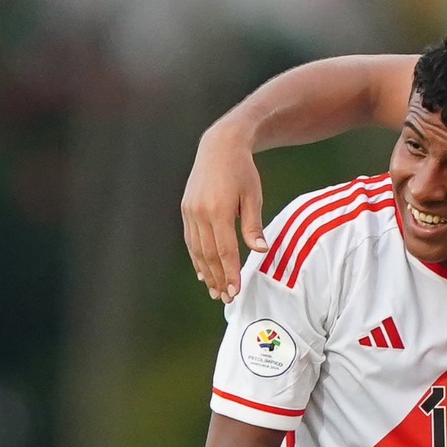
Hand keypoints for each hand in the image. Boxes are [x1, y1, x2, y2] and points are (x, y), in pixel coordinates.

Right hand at [181, 122, 268, 302]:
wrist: (219, 147)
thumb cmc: (243, 171)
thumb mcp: (253, 196)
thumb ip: (253, 225)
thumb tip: (260, 251)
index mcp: (219, 210)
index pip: (225, 250)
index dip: (230, 273)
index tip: (236, 291)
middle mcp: (200, 213)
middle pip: (209, 254)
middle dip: (218, 278)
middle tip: (227, 298)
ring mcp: (190, 212)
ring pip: (197, 250)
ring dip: (206, 272)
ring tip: (215, 291)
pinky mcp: (186, 210)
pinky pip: (191, 240)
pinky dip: (196, 257)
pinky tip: (203, 271)